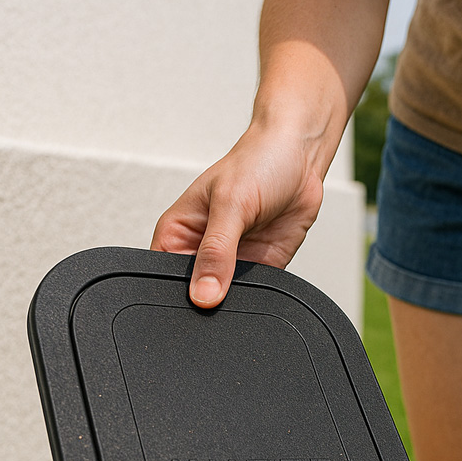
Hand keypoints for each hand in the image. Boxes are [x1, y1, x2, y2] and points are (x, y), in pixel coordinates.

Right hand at [151, 123, 324, 307]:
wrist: (300, 158)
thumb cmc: (257, 163)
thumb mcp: (230, 203)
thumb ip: (216, 252)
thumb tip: (203, 295)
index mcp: (177, 235)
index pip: (161, 278)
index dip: (176, 293)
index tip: (194, 298)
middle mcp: (200, 253)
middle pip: (193, 296)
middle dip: (207, 301)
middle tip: (225, 286)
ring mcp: (230, 265)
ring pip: (225, 303)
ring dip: (235, 300)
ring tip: (247, 275)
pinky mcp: (259, 271)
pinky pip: (255, 295)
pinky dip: (259, 295)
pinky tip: (264, 280)